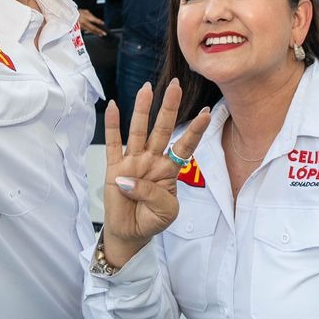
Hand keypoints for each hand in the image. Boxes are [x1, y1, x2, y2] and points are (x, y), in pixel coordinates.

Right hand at [77, 7, 107, 36]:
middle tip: (104, 33)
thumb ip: (90, 15)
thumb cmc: (77, 13)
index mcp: (85, 16)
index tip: (103, 23)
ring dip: (95, 32)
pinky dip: (90, 31)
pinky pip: (86, 31)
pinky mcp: (79, 30)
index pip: (94, 20)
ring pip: (89, 30)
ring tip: (100, 34)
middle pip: (92, 28)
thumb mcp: (84, 11)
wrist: (68, 16)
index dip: (99, 22)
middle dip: (99, 31)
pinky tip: (94, 32)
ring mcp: (81, 27)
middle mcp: (83, 22)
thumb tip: (96, 19)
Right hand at [101, 79, 212, 265]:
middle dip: (169, 108)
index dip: (195, 131)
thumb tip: (129, 179)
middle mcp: (152, 160)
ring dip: (142, 110)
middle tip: (176, 86)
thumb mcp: (165, 212)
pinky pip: (114, 143)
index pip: (185, 146)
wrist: (130, 233)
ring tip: (146, 88)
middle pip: (162, 129)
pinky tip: (113, 106)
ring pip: (139, 130)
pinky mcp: (114, 168)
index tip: (206, 113)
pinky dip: (112, 125)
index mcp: (169, 170)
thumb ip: (153, 194)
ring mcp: (133, 161)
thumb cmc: (151, 219)